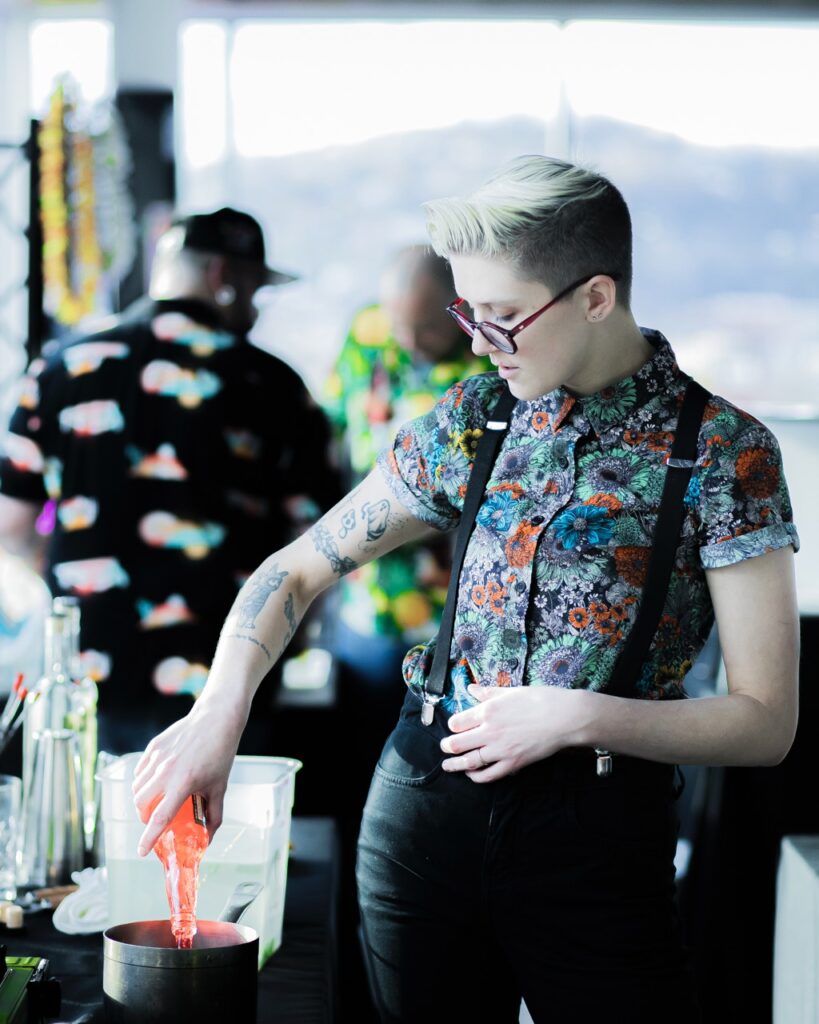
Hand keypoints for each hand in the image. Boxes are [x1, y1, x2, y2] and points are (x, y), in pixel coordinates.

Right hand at [131, 696, 245, 855]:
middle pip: (141, 805)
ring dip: (143, 800)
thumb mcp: (220, 786)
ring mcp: (157, 757)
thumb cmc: (220, 753)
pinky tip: (155, 781)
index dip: (149, 838)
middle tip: (156, 818)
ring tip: (157, 799)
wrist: (216, 719)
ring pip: (137, 788)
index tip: (141, 851)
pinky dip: (143, 781)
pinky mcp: (154, 746)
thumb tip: (207, 839)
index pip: (160, 818)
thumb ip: (213, 815)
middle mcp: (166, 771)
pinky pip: (139, 771)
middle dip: (145, 817)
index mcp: (183, 783)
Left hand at [440, 683, 586, 781]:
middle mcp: (490, 731)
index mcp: (488, 711)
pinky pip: (489, 775)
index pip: (457, 722)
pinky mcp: (513, 763)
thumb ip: (488, 692)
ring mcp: (501, 749)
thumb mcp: (511, 691)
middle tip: (444, 748)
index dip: (452, 726)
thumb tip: (470, 688)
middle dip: (447, 747)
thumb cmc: (541, 699)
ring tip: (448, 766)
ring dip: (455, 765)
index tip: (453, 727)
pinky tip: (472, 775)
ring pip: (469, 761)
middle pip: (457, 743)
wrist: (565, 717)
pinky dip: (477, 777)